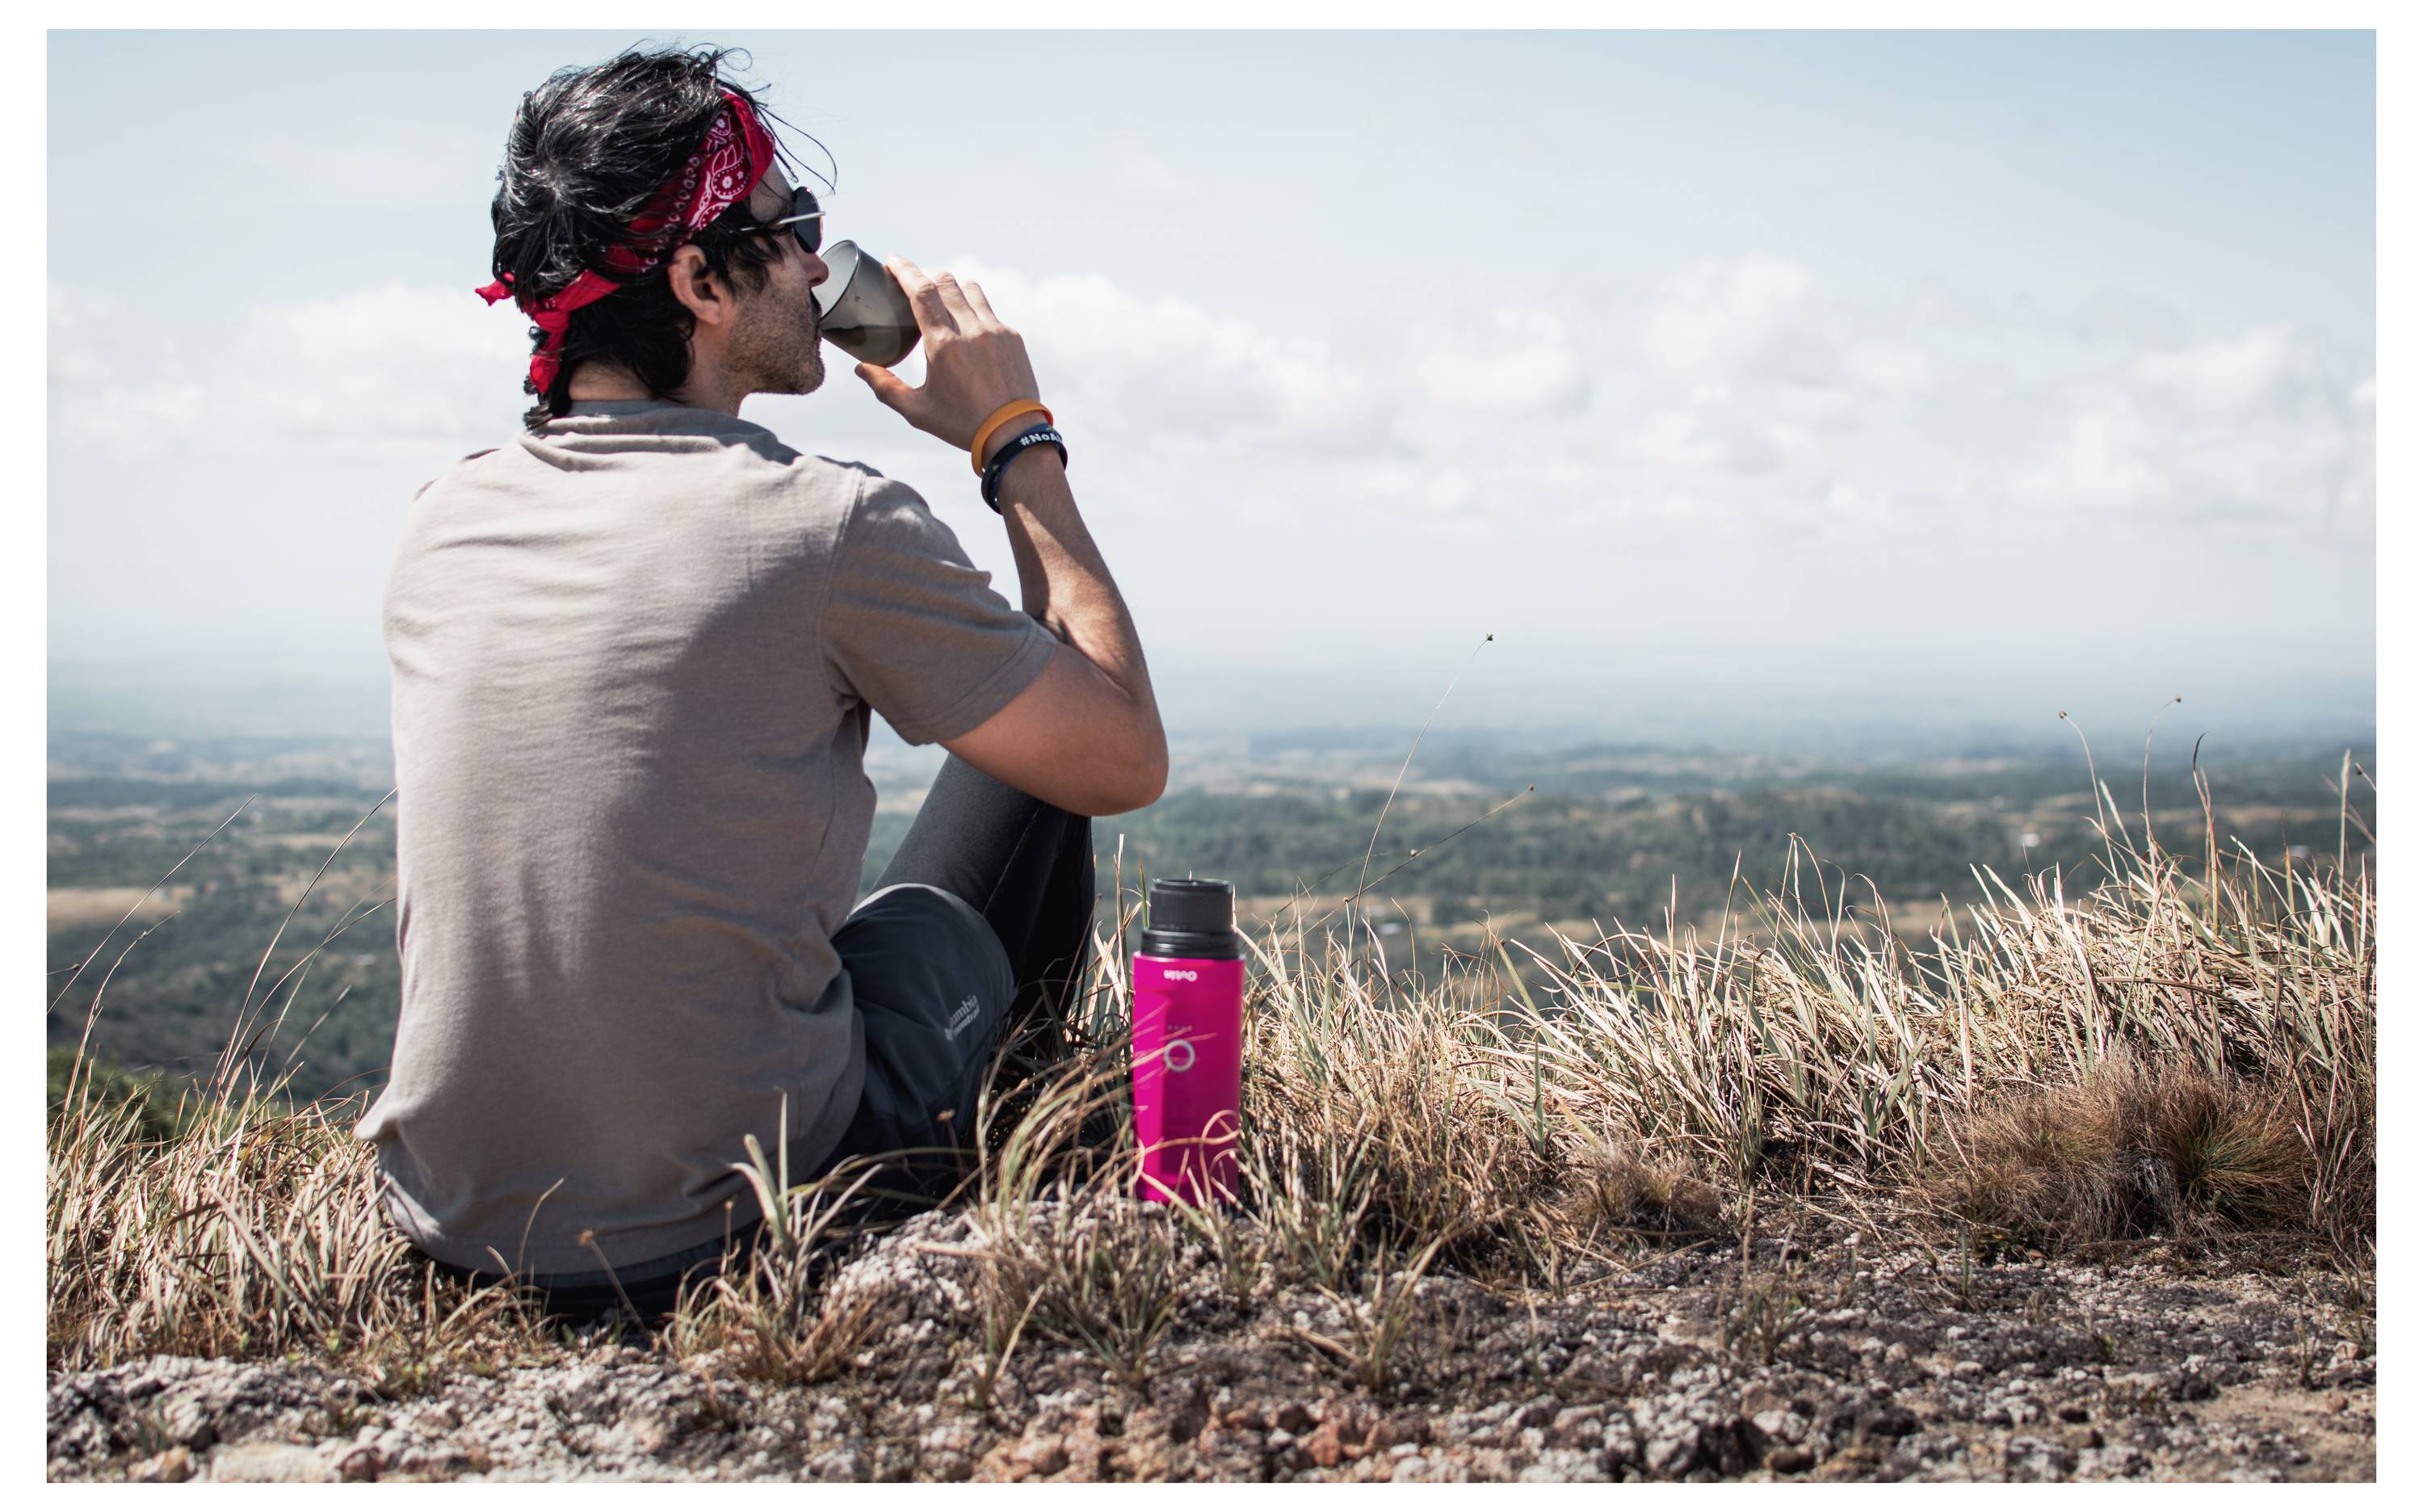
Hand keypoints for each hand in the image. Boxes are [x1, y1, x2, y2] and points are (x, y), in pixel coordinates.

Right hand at [855, 258, 1043, 462]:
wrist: (1012, 435)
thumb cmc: (962, 425)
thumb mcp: (917, 411)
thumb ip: (885, 387)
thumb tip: (861, 368)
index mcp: (943, 344)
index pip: (921, 290)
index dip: (904, 269)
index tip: (892, 261)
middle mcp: (970, 330)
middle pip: (945, 281)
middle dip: (925, 275)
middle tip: (912, 281)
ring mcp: (995, 330)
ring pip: (969, 289)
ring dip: (951, 286)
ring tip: (940, 296)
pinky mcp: (1012, 337)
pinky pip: (988, 309)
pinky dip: (972, 306)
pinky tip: (965, 321)